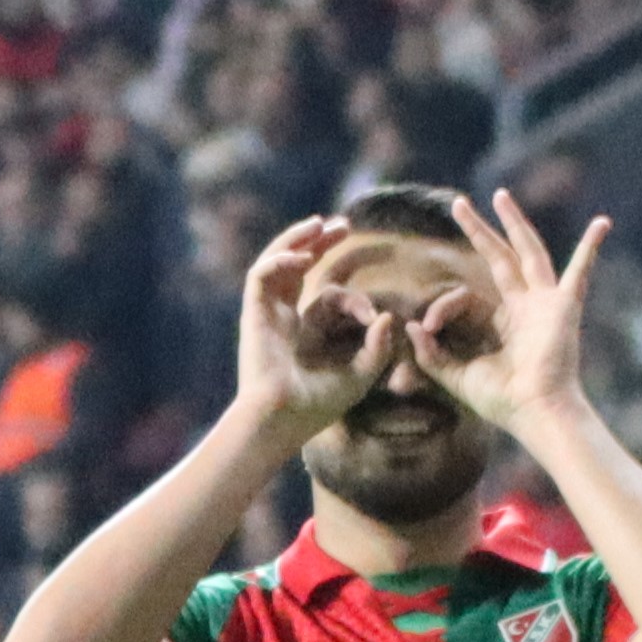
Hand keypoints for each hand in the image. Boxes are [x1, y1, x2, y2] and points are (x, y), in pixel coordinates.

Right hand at [225, 212, 386, 440]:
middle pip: (297, 266)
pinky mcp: (253, 312)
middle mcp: (283, 317)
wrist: (284, 417)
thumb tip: (388, 316)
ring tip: (318, 224)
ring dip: (296, 239)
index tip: (371, 314)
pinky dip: (280, 259)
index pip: (328, 296)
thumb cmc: (318, 405)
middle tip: (344, 225)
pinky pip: (261, 274)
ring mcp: (266, 313)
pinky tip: (304, 258)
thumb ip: (377, 347)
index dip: (353, 297)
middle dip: (320, 242)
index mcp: (304, 332)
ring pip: (275, 261)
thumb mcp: (360, 374)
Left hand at [390, 190, 607, 439]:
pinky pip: (580, 272)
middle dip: (479, 230)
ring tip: (499, 196)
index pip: (467, 294)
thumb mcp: (457, 376)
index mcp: (503, 322)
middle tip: (459, 204)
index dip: (443, 304)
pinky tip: (602, 223)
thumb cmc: (503, 402)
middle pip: (499, 257)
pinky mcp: (563, 306)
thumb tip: (410, 326)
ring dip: (514, 222)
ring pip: (528, 251)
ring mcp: (545, 302)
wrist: (535, 412)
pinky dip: (591, 248)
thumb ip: (431, 355)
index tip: (430, 326)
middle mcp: (525, 306)